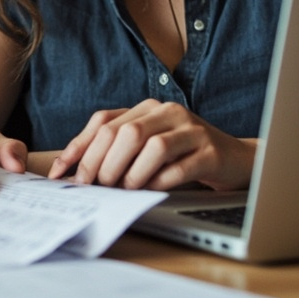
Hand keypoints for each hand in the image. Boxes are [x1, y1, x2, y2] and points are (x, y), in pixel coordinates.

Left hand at [47, 100, 254, 190]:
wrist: (236, 160)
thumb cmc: (184, 155)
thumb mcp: (147, 147)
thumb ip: (116, 152)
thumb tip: (74, 173)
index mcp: (147, 107)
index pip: (103, 121)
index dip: (79, 147)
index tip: (61, 173)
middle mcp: (168, 112)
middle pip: (125, 132)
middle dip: (103, 163)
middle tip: (96, 187)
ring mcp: (191, 129)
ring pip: (150, 146)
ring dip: (131, 173)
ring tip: (125, 190)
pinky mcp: (209, 151)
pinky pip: (178, 167)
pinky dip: (159, 181)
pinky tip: (152, 189)